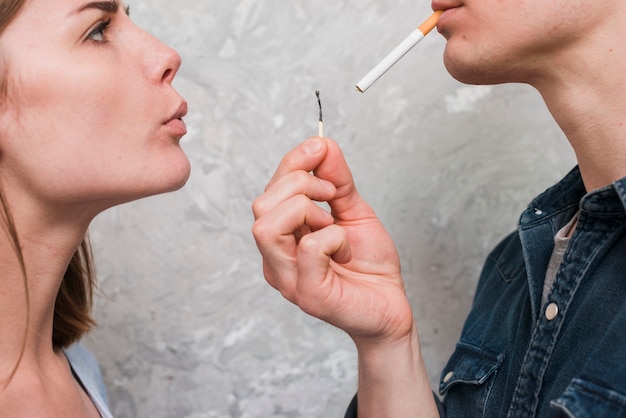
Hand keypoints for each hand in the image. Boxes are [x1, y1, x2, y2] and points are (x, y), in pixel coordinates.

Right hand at [252, 137, 413, 345]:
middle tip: (334, 196)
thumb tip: (322, 144)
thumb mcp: (354, 212)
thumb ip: (337, 180)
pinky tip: (344, 250)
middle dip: (300, 184)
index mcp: (282, 237)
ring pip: (267, 226)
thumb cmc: (369, 264)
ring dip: (307, 209)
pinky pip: (308, 247)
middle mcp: (276, 258)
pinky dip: (333, 236)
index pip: (269, 190)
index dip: (294, 161)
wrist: (391, 306)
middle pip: (261, 204)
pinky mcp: (308, 293)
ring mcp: (287, 278)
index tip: (321, 149)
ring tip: (333, 222)